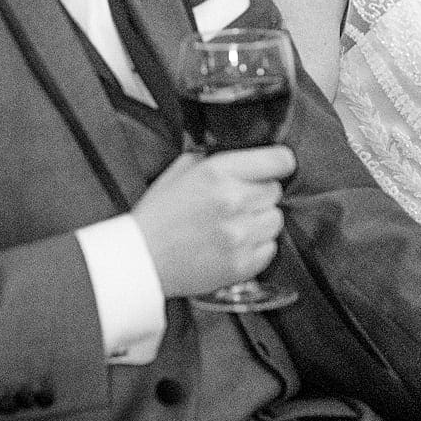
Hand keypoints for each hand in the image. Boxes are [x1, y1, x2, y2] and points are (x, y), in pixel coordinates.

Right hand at [131, 146, 294, 297]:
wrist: (141, 260)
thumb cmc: (157, 217)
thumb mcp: (179, 171)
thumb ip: (214, 159)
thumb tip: (243, 157)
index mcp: (218, 172)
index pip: (279, 160)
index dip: (279, 163)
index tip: (276, 167)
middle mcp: (233, 201)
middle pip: (275, 191)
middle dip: (259, 194)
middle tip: (236, 203)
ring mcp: (240, 235)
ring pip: (276, 220)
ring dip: (260, 221)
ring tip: (233, 225)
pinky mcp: (243, 264)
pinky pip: (270, 248)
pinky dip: (257, 246)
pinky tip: (233, 244)